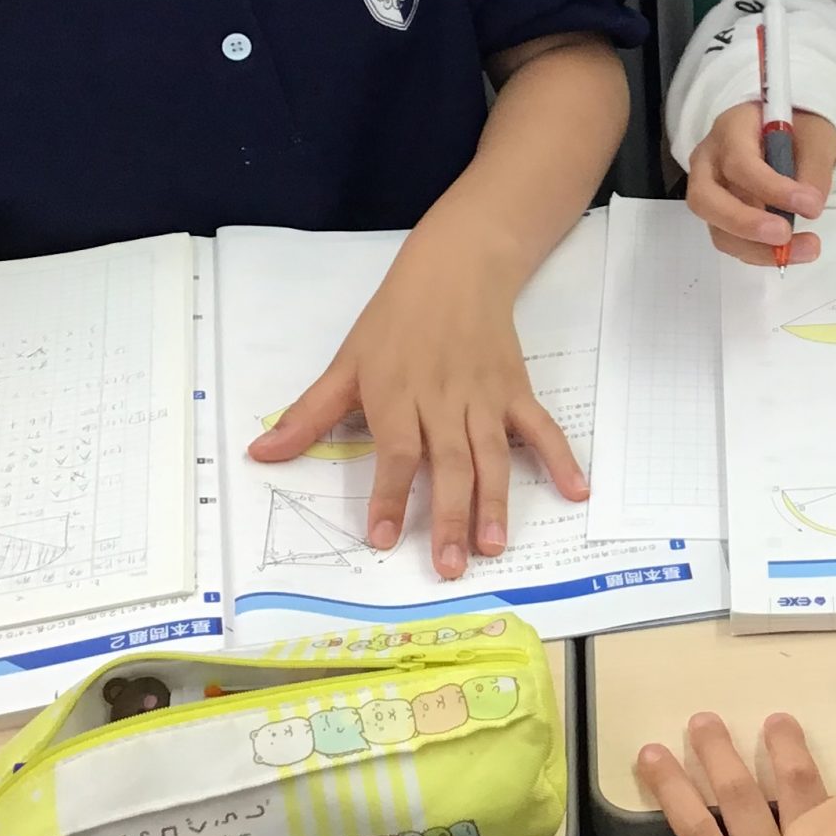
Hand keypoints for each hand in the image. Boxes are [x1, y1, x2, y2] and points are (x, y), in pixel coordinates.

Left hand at [249, 232, 585, 577]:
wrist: (455, 269)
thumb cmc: (395, 320)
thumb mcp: (346, 363)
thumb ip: (309, 414)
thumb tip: (260, 454)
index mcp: (398, 394)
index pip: (396, 451)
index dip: (389, 495)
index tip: (383, 538)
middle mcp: (443, 399)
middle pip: (449, 463)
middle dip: (450, 517)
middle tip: (452, 567)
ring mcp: (485, 397)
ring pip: (492, 455)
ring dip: (495, 502)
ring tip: (495, 547)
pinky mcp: (516, 390)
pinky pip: (541, 428)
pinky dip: (560, 458)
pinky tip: (576, 491)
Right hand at [685, 104, 835, 267]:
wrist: (788, 135)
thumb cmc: (798, 129)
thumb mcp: (815, 136)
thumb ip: (814, 169)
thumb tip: (810, 208)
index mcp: (730, 129)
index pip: (739, 162)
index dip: (772, 188)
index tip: (811, 206)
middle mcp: (708, 161)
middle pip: (706, 199)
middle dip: (745, 224)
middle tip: (785, 236)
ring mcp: (710, 192)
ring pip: (717, 229)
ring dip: (759, 249)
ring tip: (806, 249)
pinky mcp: (720, 217)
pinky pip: (732, 241)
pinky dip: (761, 253)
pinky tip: (793, 250)